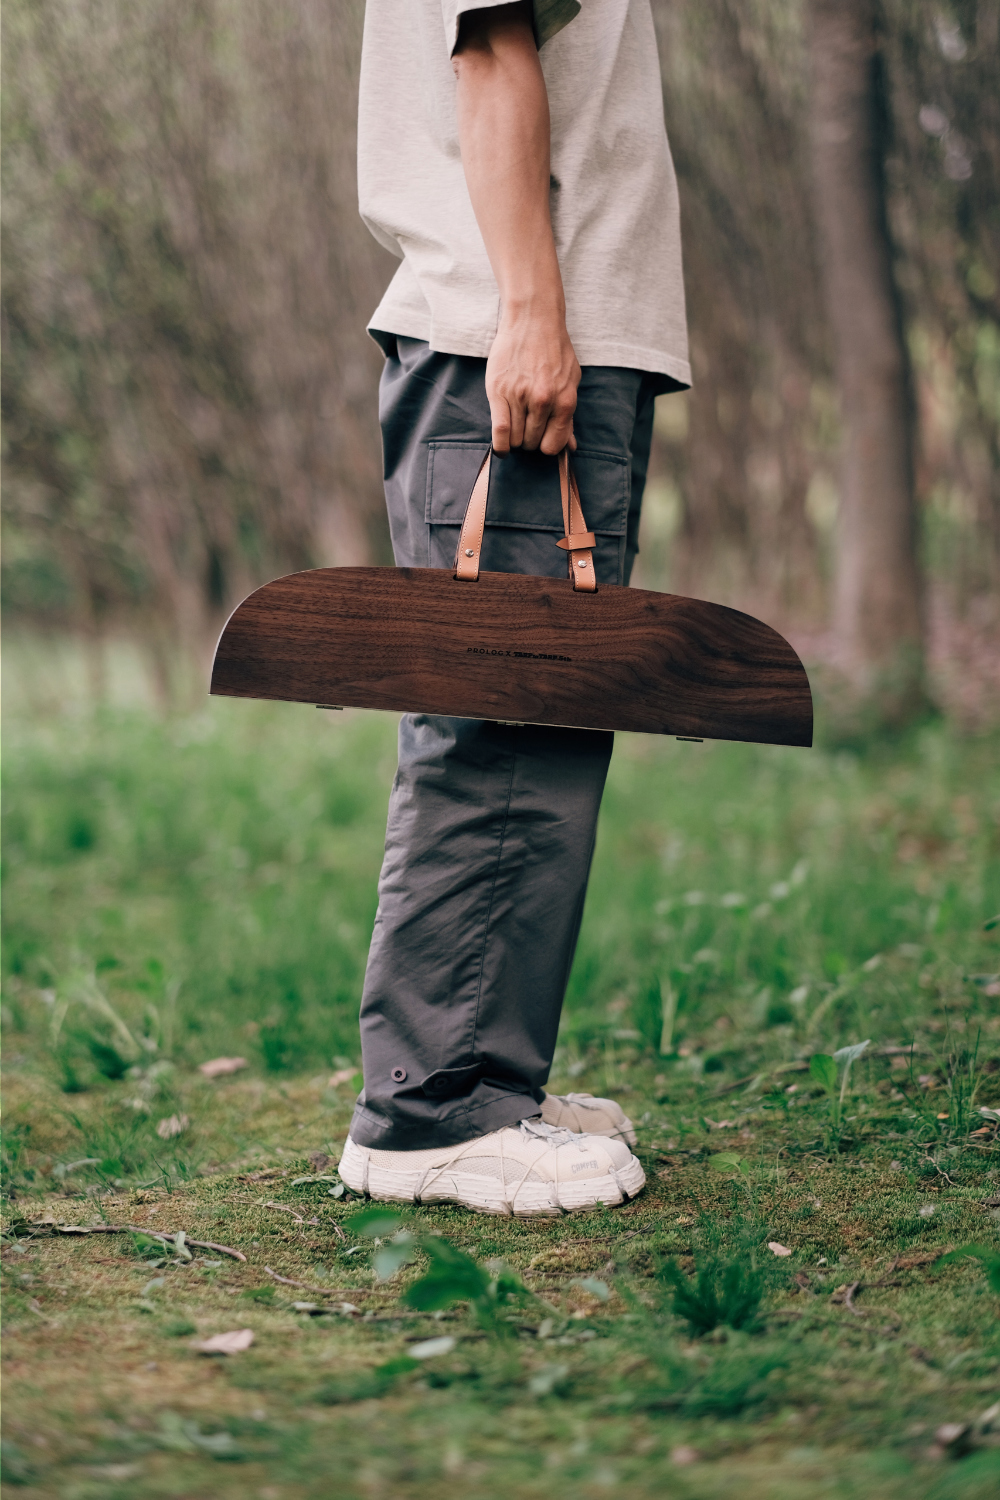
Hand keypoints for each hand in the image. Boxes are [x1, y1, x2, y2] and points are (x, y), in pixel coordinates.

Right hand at [485, 308, 580, 454]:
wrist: (532, 320)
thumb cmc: (554, 350)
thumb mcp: (570, 381)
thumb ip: (568, 415)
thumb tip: (571, 446)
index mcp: (564, 400)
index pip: (552, 444)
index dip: (545, 447)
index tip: (540, 440)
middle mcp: (543, 401)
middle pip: (531, 443)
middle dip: (529, 440)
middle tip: (526, 425)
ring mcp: (520, 396)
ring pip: (515, 439)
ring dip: (514, 439)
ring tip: (515, 425)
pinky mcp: (499, 391)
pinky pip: (499, 431)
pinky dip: (500, 445)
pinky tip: (502, 447)